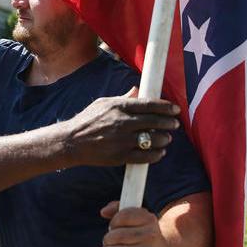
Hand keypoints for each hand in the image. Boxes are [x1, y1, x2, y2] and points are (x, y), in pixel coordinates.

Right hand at [61, 87, 179, 166]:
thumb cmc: (87, 120)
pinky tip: (160, 152)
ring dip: (164, 138)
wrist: (72, 142)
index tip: (175, 109)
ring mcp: (122, 140)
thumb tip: (138, 90)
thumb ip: (123, 98)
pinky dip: (156, 154)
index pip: (148, 104)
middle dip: (168, 122)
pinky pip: (145, 156)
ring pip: (152, 139)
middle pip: (154, 121)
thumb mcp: (103, 103)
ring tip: (167, 138)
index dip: (165, 107)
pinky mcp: (120, 156)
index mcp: (118, 107)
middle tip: (175, 124)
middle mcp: (122, 123)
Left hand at [98, 201, 165, 246]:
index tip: (112, 227)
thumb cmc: (141, 231)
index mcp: (148, 218)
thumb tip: (103, 212)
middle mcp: (151, 234)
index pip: (125, 216)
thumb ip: (117, 209)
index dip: (114, 222)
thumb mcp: (134, 216)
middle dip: (108, 239)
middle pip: (120, 235)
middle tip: (105, 242)